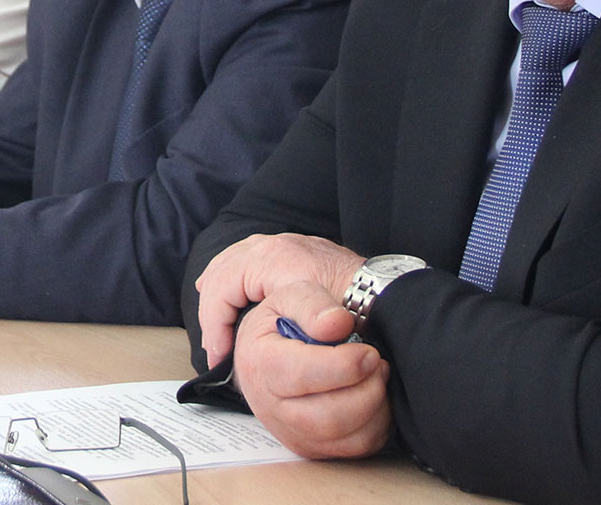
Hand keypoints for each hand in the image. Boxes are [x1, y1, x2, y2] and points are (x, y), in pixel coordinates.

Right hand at [194, 232, 366, 367]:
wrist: (386, 287)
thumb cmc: (352, 299)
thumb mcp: (320, 313)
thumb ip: (296, 318)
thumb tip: (260, 345)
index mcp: (272, 256)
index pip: (222, 287)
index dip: (215, 325)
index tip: (220, 356)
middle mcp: (274, 245)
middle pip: (223, 271)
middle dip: (213, 308)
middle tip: (214, 344)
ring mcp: (284, 247)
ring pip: (233, 263)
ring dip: (221, 292)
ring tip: (216, 321)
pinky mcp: (294, 255)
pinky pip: (250, 263)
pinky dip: (237, 283)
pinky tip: (237, 298)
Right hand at [232, 285, 392, 459]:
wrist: (270, 352)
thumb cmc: (284, 324)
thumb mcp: (291, 296)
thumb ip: (313, 304)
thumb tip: (338, 324)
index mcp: (260, 363)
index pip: (304, 375)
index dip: (346, 366)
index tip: (368, 352)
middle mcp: (269, 405)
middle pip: (327, 417)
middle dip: (367, 390)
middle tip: (377, 363)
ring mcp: (289, 431)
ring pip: (343, 438)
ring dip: (374, 407)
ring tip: (375, 377)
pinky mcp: (310, 447)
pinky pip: (354, 448)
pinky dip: (376, 426)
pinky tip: (372, 397)